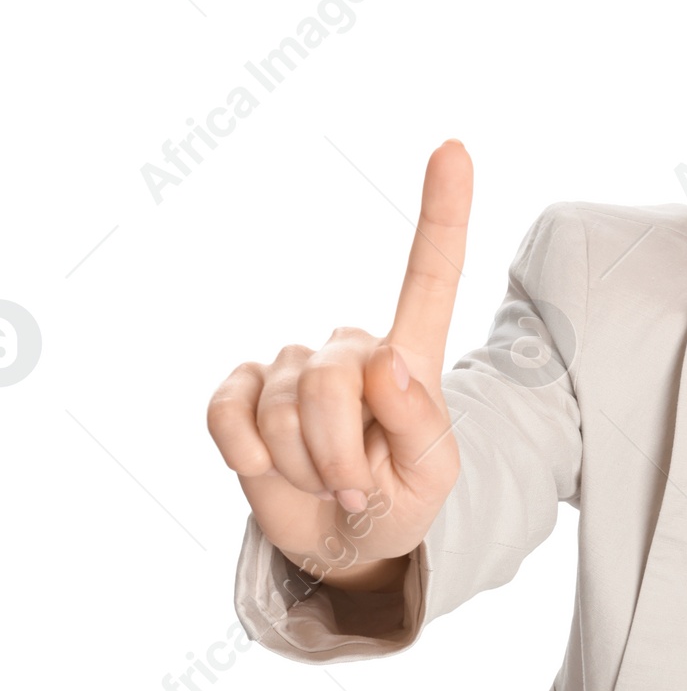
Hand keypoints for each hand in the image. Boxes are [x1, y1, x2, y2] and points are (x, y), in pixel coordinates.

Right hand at [206, 140, 472, 583]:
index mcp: (409, 358)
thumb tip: (386, 365)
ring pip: (284, 408)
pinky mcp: (240, 392)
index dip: (442, 214)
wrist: (341, 541)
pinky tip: (265, 467)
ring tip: (326, 483)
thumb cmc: (398, 499)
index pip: (429, 276)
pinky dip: (248, 456)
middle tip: (355, 486)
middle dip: (340, 452)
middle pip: (332, 379)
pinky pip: (228, 414)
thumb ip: (419, 424)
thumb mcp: (430, 476)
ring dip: (305, 467)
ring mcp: (290, 366)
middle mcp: (349, 349)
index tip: (454, 148)